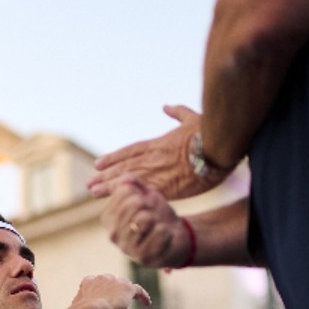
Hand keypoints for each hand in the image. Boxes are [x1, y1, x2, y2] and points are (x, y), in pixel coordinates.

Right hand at [72, 274, 150, 308]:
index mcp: (88, 281)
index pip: (97, 282)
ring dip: (127, 293)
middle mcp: (102, 278)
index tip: (103, 296)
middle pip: (111, 282)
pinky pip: (138, 290)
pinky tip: (147, 303)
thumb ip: (78, 308)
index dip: (101, 289)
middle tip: (117, 301)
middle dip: (113, 290)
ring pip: (124, 285)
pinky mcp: (126, 288)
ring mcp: (115, 281)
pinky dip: (143, 296)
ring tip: (134, 300)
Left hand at [88, 105, 206, 199]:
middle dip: (105, 175)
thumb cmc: (208, 131)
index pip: (130, 151)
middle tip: (89, 183)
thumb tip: (166, 106)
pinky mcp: (168, 187)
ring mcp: (158, 173)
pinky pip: (144, 193)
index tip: (98, 164)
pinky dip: (130, 197)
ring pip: (128, 180)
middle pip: (124, 168)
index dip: (113, 158)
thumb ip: (177, 112)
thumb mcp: (192, 117)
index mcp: (158, 143)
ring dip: (109, 187)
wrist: (218, 146)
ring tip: (93, 192)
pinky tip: (117, 202)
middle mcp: (153, 158)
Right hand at [103, 176, 190, 267]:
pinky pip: (159, 232)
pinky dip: (166, 231)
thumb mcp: (146, 194)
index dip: (139, 192)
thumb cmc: (157, 214)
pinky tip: (164, 237)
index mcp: (108, 217)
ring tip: (156, 225)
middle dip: (149, 205)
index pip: (122, 191)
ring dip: (157, 219)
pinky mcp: (143, 258)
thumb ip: (134, 183)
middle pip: (133, 204)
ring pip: (145, 218)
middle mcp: (113, 234)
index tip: (144, 202)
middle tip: (152, 214)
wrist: (175, 236)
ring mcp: (127, 248)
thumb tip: (124, 179)